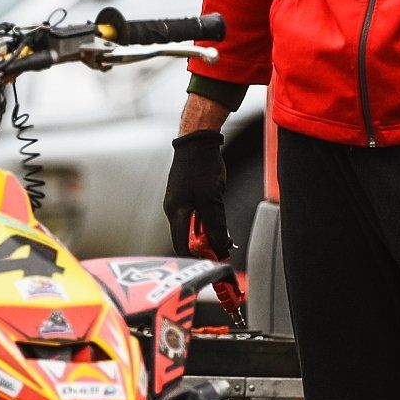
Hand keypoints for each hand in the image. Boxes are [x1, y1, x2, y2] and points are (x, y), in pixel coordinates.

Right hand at [163, 129, 230, 257]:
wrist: (198, 141)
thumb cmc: (201, 167)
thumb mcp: (211, 199)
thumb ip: (215, 225)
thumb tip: (221, 247)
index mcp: (175, 213)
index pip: (181, 245)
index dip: (197, 255)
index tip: (215, 258)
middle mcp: (174, 209)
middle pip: (188, 237)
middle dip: (206, 244)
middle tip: (224, 245)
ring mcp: (181, 201)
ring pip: (195, 226)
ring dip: (209, 231)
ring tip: (224, 230)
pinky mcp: (188, 195)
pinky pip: (198, 214)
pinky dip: (209, 219)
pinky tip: (219, 215)